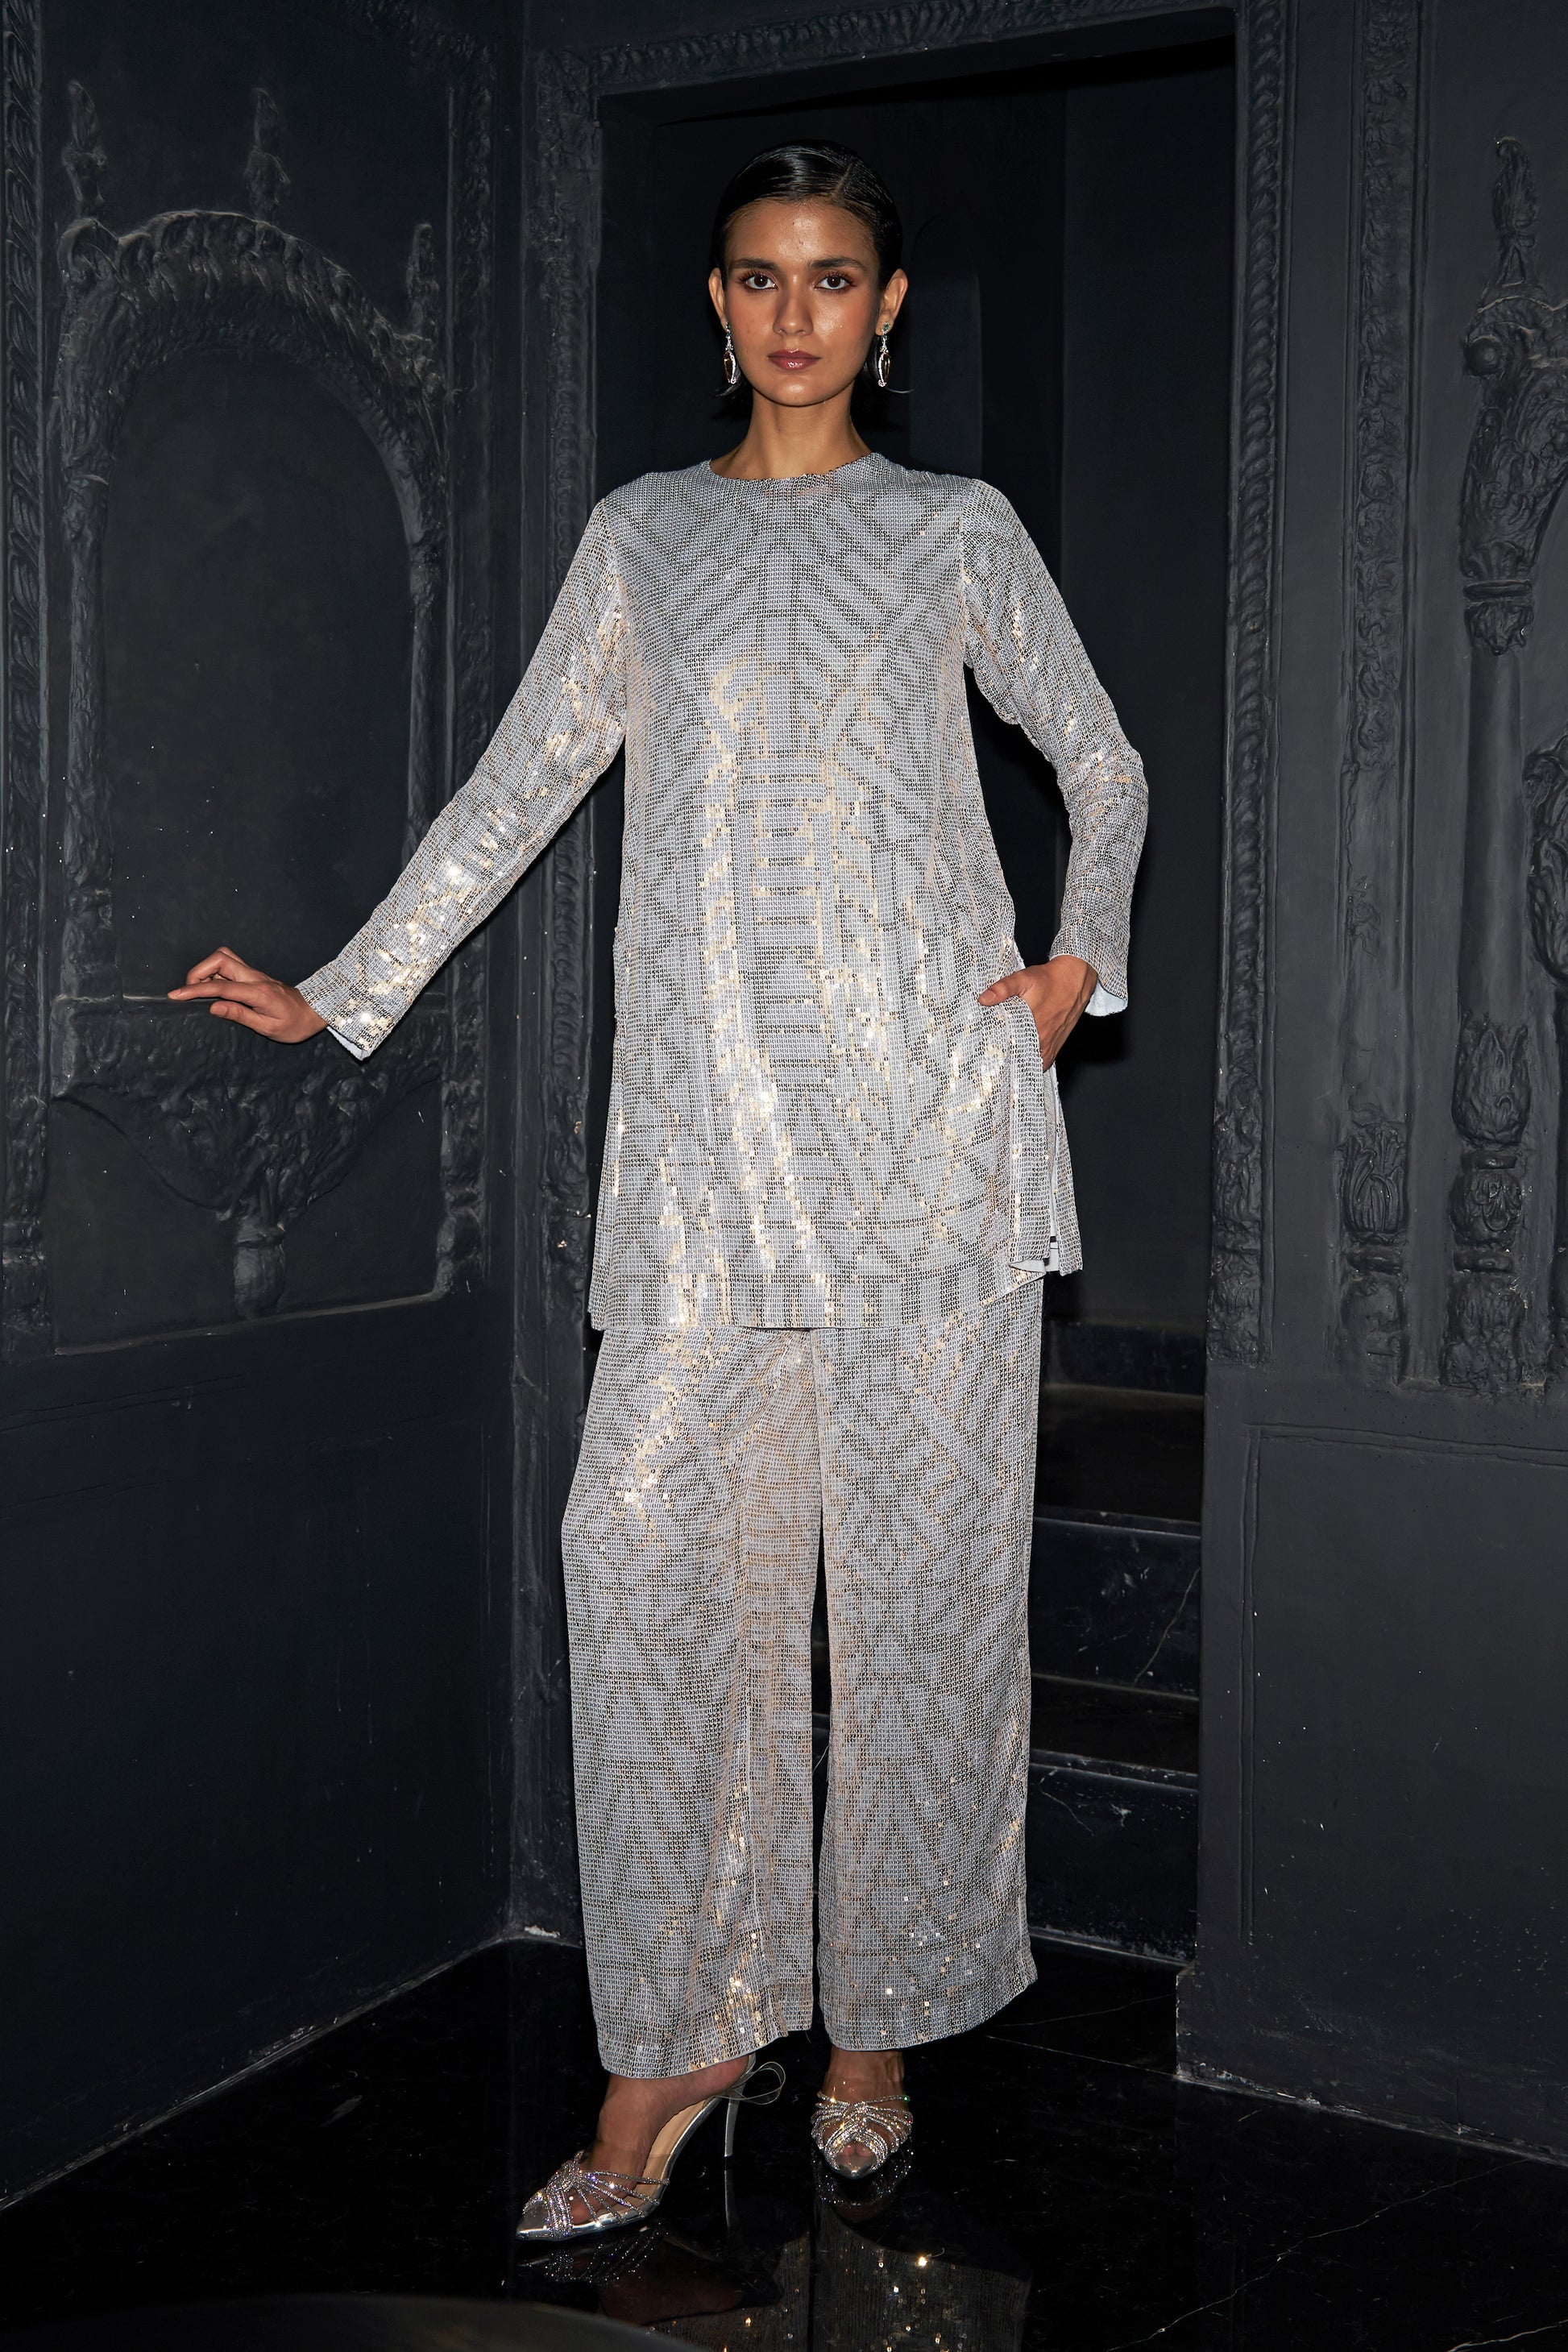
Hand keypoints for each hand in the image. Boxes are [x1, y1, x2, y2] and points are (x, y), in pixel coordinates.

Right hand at [169, 947, 326, 1043]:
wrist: (314, 1012)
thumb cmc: (294, 1024)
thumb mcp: (268, 1028)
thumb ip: (240, 1015)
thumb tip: (213, 1007)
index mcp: (258, 993)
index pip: (220, 987)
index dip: (195, 990)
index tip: (176, 995)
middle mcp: (255, 977)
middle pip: (220, 958)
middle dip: (199, 971)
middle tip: (191, 992)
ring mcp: (255, 973)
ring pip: (224, 957)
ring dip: (207, 970)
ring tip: (202, 991)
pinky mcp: (254, 974)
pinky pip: (230, 965)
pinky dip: (216, 972)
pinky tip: (215, 989)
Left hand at [978, 954, 1096, 1070]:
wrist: (1075, 978)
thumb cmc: (1050, 979)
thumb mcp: (1023, 979)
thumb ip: (1003, 989)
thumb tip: (984, 999)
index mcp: (1032, 1027)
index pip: (1010, 1050)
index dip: (998, 1053)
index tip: (987, 1052)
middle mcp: (1044, 1039)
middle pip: (1020, 1058)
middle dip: (1007, 1059)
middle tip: (993, 1056)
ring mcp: (1052, 1044)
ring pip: (1033, 1062)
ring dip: (1021, 1062)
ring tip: (1006, 1059)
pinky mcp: (1057, 1044)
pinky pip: (1044, 1061)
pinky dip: (1034, 1061)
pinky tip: (1024, 1056)